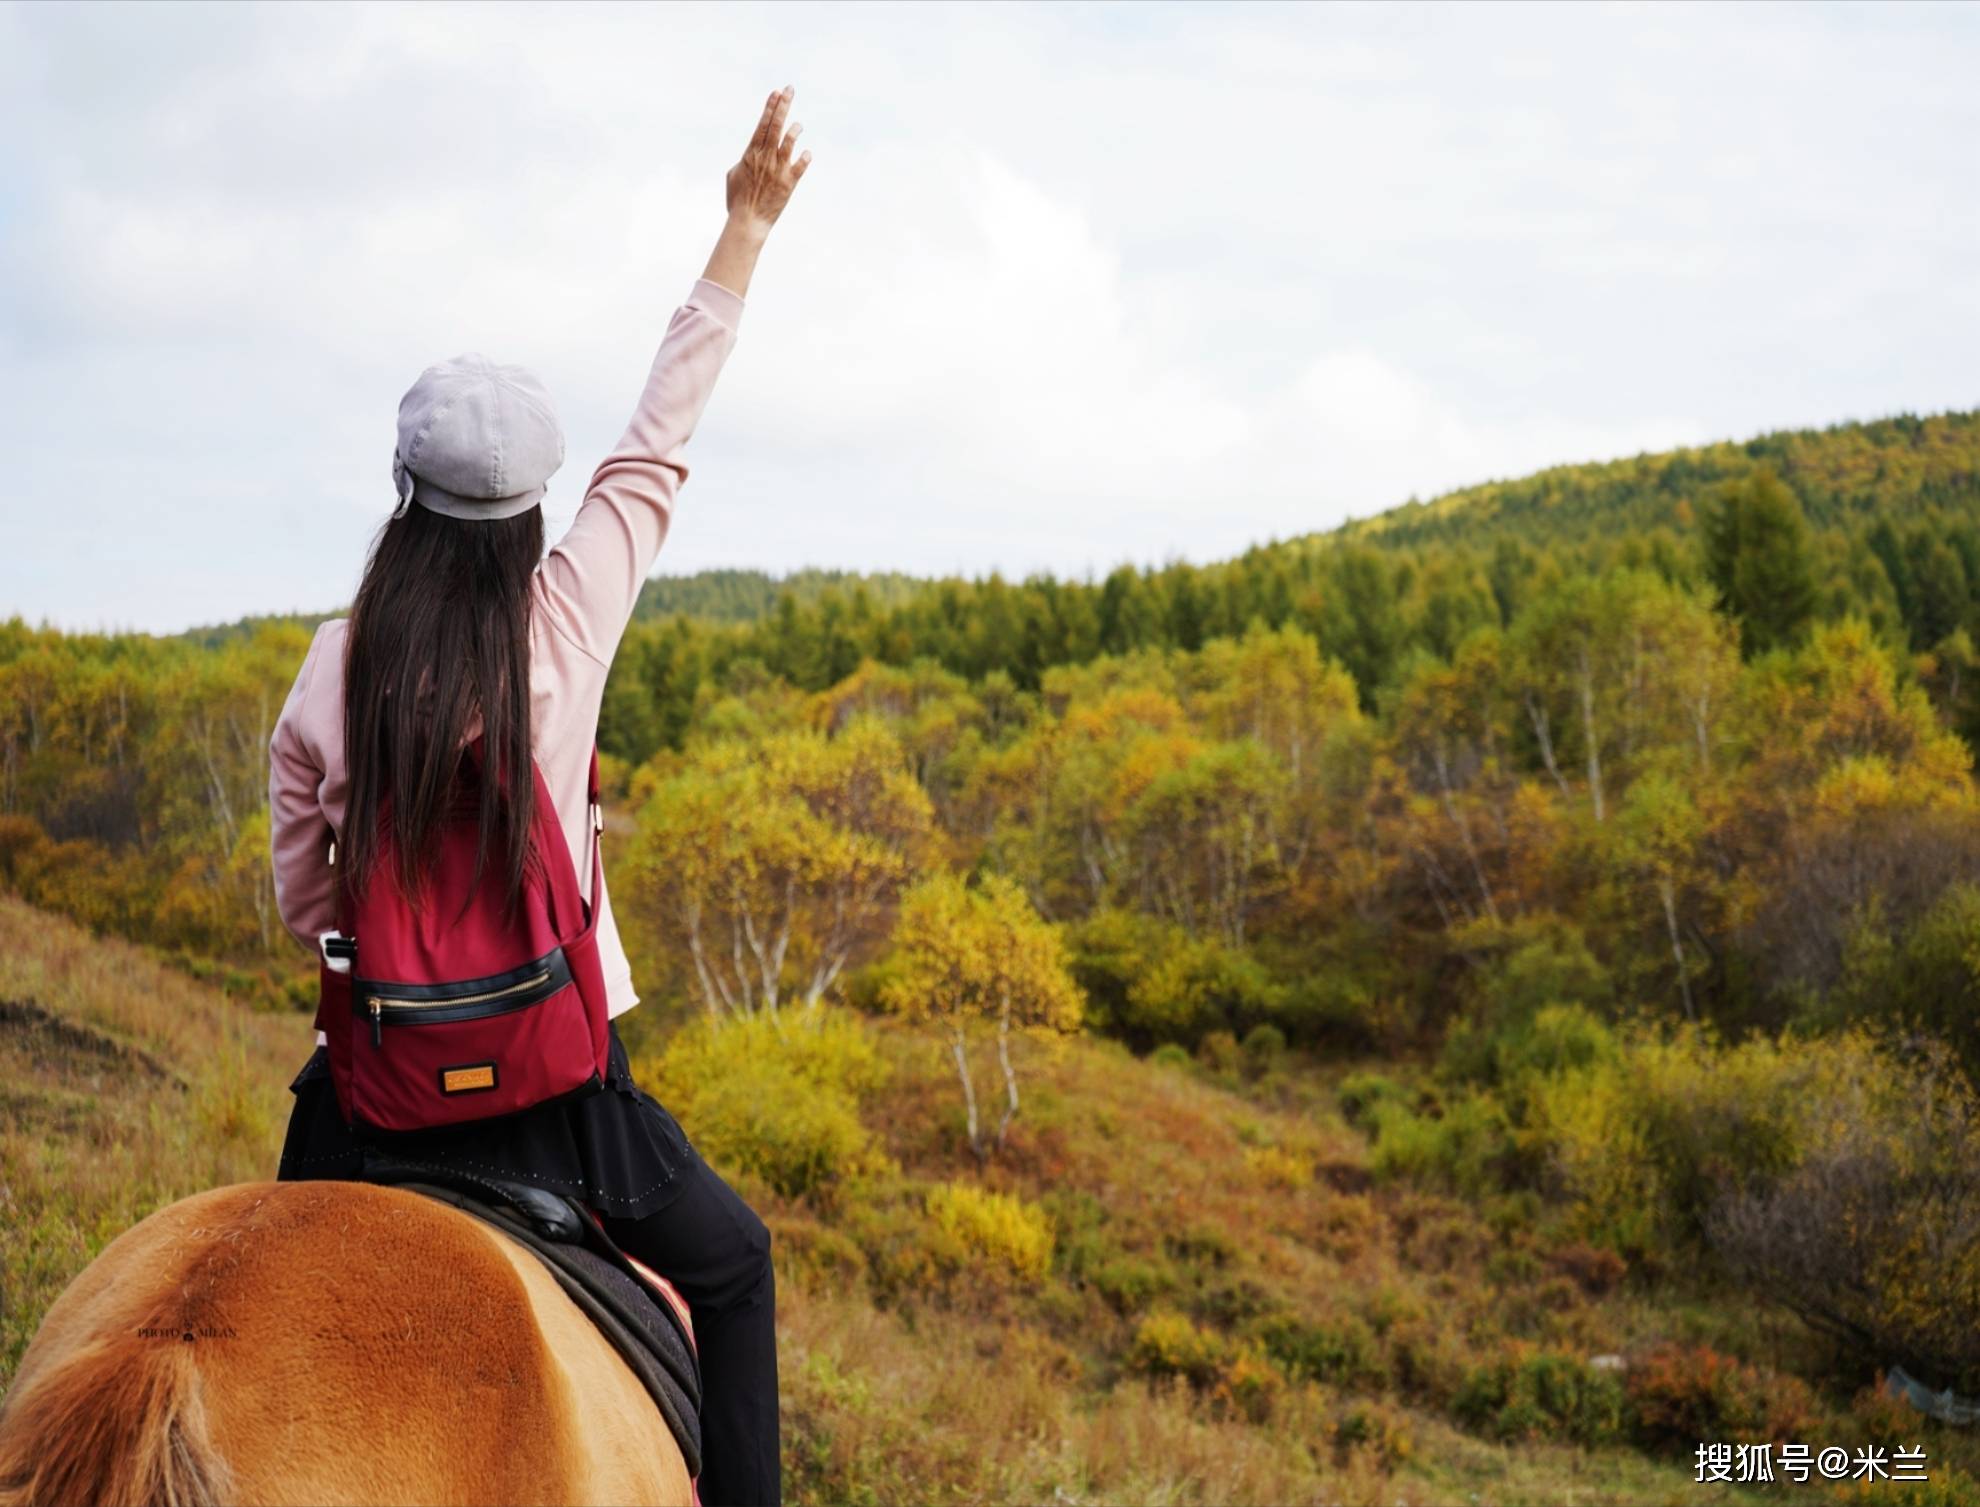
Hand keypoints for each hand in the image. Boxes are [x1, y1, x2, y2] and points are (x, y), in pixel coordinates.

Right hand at [726, 85, 810, 230]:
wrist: (748, 221)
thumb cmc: (737, 200)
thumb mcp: (733, 175)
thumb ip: (744, 160)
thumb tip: (749, 154)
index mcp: (751, 153)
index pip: (762, 124)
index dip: (770, 107)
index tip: (776, 92)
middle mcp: (766, 157)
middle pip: (776, 126)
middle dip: (783, 105)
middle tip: (790, 90)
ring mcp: (778, 169)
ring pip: (789, 141)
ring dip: (795, 130)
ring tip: (798, 124)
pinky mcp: (789, 183)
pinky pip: (800, 166)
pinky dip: (805, 158)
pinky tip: (807, 153)